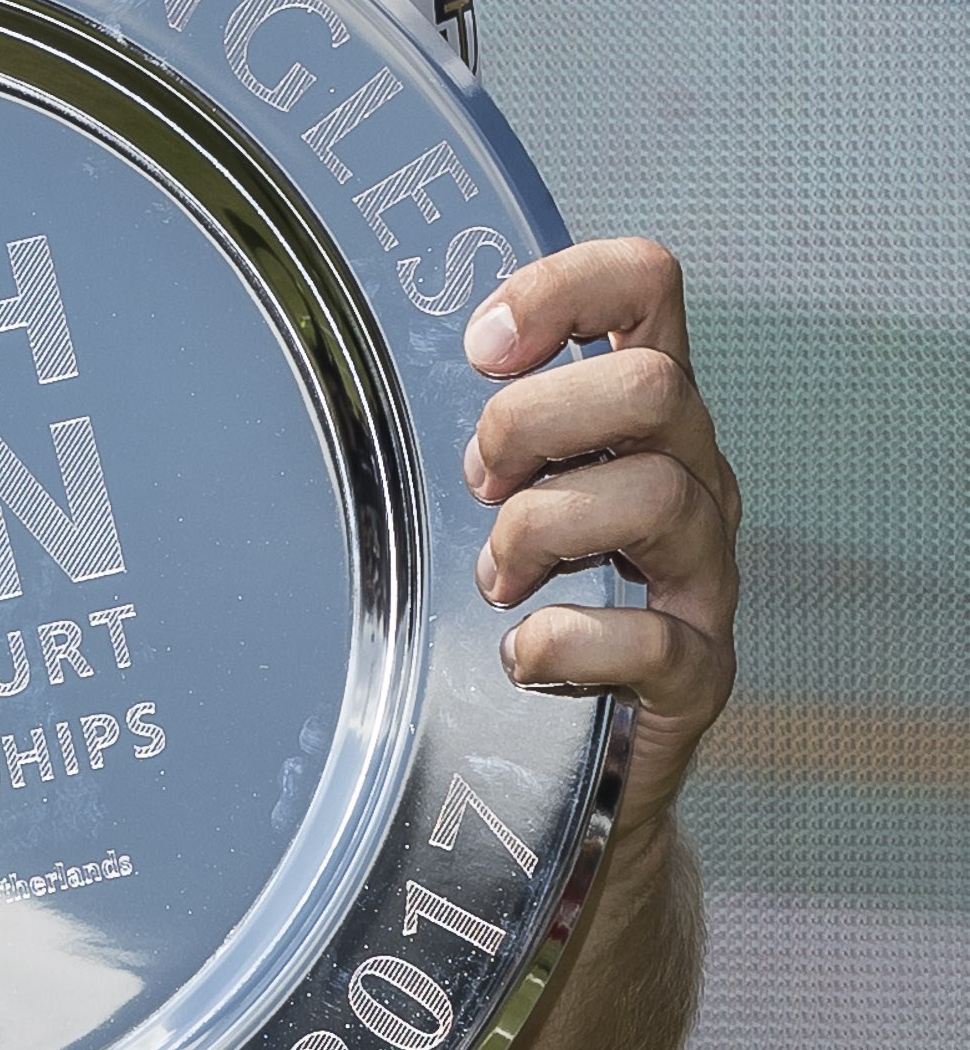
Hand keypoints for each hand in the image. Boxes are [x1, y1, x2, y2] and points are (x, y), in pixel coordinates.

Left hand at [460, 237, 740, 845]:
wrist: (564, 762)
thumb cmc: (516, 596)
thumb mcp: (487, 485)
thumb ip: (455, 417)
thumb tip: (343, 362)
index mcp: (635, 416)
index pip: (646, 287)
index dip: (565, 290)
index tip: (482, 346)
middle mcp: (692, 477)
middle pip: (654, 385)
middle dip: (534, 423)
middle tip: (478, 480)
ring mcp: (705, 575)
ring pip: (659, 495)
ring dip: (540, 529)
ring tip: (493, 577)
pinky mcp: (701, 673)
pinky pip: (657, 639)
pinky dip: (566, 644)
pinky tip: (521, 654)